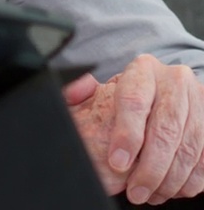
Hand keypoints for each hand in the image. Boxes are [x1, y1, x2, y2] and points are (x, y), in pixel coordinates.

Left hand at [66, 56, 203, 203]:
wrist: (165, 91)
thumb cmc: (127, 97)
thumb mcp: (101, 90)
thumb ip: (81, 94)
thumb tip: (74, 94)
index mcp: (143, 70)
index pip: (134, 102)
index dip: (126, 135)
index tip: (117, 162)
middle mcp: (175, 81)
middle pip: (166, 128)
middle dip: (150, 167)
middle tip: (135, 191)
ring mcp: (199, 99)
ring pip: (189, 146)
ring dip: (170, 179)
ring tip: (150, 195)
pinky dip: (191, 178)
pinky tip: (173, 190)